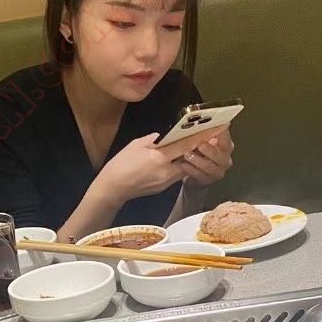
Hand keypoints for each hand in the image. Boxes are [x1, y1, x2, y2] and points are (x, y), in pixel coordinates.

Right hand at [98, 126, 223, 203]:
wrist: (113, 188)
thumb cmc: (121, 164)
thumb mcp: (135, 145)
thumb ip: (152, 140)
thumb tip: (162, 137)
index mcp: (159, 158)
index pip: (183, 146)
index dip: (196, 139)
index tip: (207, 132)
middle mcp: (166, 171)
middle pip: (188, 160)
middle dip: (195, 152)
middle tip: (201, 142)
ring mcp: (166, 182)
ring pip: (183, 169)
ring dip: (187, 161)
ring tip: (190, 152)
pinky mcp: (163, 188)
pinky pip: (176, 176)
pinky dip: (178, 168)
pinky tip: (176, 163)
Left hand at [181, 128, 233, 187]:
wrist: (192, 172)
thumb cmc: (197, 152)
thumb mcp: (201, 140)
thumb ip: (203, 133)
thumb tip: (197, 119)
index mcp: (225, 146)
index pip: (226, 139)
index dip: (221, 134)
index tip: (213, 129)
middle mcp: (225, 159)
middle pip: (220, 155)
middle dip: (209, 150)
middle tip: (199, 145)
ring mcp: (217, 172)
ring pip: (209, 167)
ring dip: (197, 160)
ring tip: (186, 154)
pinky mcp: (208, 181)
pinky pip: (200, 176)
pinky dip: (191, 170)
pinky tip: (183, 165)